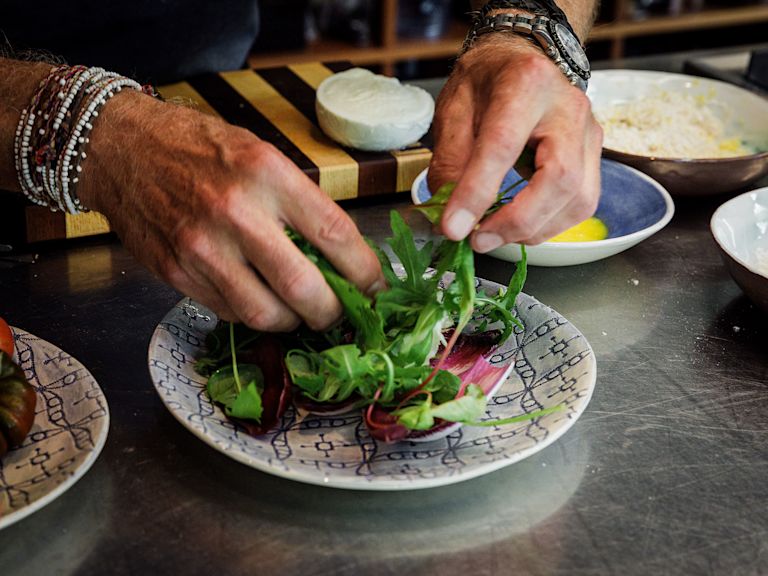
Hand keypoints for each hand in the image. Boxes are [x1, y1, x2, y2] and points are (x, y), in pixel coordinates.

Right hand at [78, 92, 384, 330]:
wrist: (124, 148)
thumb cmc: (201, 148)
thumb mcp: (262, 155)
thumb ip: (300, 203)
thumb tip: (343, 258)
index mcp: (267, 174)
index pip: (335, 234)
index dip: (365, 271)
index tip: (377, 288)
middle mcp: (235, 213)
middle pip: (303, 289)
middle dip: (332, 312)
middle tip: (339, 312)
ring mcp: (202, 248)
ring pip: (265, 314)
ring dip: (292, 322)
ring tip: (299, 311)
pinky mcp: (176, 273)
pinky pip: (229, 311)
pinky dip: (252, 311)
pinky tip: (258, 295)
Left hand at [428, 35, 602, 250]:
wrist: (523, 58)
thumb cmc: (487, 81)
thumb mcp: (453, 109)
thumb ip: (450, 160)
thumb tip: (448, 215)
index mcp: (526, 84)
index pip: (503, 145)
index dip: (477, 192)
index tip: (453, 228)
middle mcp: (568, 107)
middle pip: (559, 178)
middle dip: (517, 222)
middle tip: (478, 240)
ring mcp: (590, 132)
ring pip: (578, 199)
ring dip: (534, 230)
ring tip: (495, 234)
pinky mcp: (595, 155)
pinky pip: (582, 203)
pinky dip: (548, 224)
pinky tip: (520, 225)